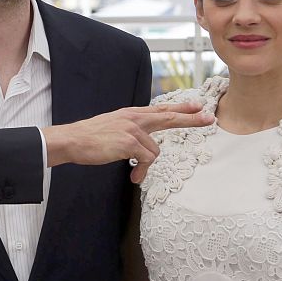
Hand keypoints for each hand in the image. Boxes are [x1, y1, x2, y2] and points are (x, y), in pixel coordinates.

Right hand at [42, 102, 213, 182]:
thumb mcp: (113, 127)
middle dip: (191, 119)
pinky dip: (141, 171)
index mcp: (131, 114)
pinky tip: (132, 174)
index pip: (161, 109)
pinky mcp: (129, 142)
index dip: (181, 108)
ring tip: (134, 172)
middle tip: (210, 118)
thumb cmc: (90, 139)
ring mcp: (132, 129)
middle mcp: (134, 118)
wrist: (72, 141)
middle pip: (169, 117)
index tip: (198, 106)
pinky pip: (146, 160)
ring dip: (146, 166)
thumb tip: (144, 148)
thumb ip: (131, 131)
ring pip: (154, 152)